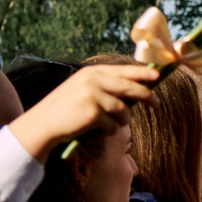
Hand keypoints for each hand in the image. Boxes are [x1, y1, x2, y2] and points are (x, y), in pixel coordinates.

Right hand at [7, 62, 159, 160]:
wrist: (43, 124)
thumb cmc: (67, 110)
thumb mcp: (83, 90)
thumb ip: (106, 87)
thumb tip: (138, 92)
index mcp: (91, 73)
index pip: (123, 71)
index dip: (142, 73)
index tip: (158, 76)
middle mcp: (93, 81)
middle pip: (131, 88)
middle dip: (147, 96)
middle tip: (157, 104)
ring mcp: (93, 96)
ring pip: (124, 111)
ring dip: (122, 120)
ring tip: (110, 123)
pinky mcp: (94, 113)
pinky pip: (114, 125)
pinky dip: (110, 130)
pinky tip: (98, 130)